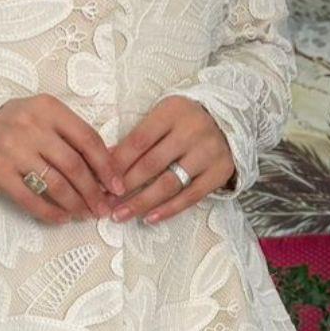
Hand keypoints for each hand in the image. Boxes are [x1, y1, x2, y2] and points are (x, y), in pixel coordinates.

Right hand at [0, 94, 122, 223]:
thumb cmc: (16, 125)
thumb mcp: (43, 117)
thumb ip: (72, 135)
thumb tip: (108, 168)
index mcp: (48, 108)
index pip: (87, 140)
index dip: (106, 166)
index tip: (117, 186)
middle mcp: (31, 126)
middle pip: (74, 166)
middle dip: (93, 192)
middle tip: (102, 208)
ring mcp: (12, 149)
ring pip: (55, 184)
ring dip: (75, 204)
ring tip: (85, 214)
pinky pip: (30, 199)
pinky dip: (50, 212)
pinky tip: (62, 218)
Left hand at [101, 95, 236, 221]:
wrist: (229, 123)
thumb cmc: (185, 121)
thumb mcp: (161, 118)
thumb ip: (136, 138)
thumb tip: (105, 161)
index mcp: (172, 112)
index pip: (139, 140)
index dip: (118, 163)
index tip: (100, 181)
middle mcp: (193, 131)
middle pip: (152, 164)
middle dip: (125, 186)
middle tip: (104, 202)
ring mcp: (208, 153)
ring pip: (169, 183)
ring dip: (141, 202)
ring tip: (120, 214)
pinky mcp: (220, 172)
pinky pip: (190, 196)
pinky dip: (168, 210)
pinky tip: (148, 218)